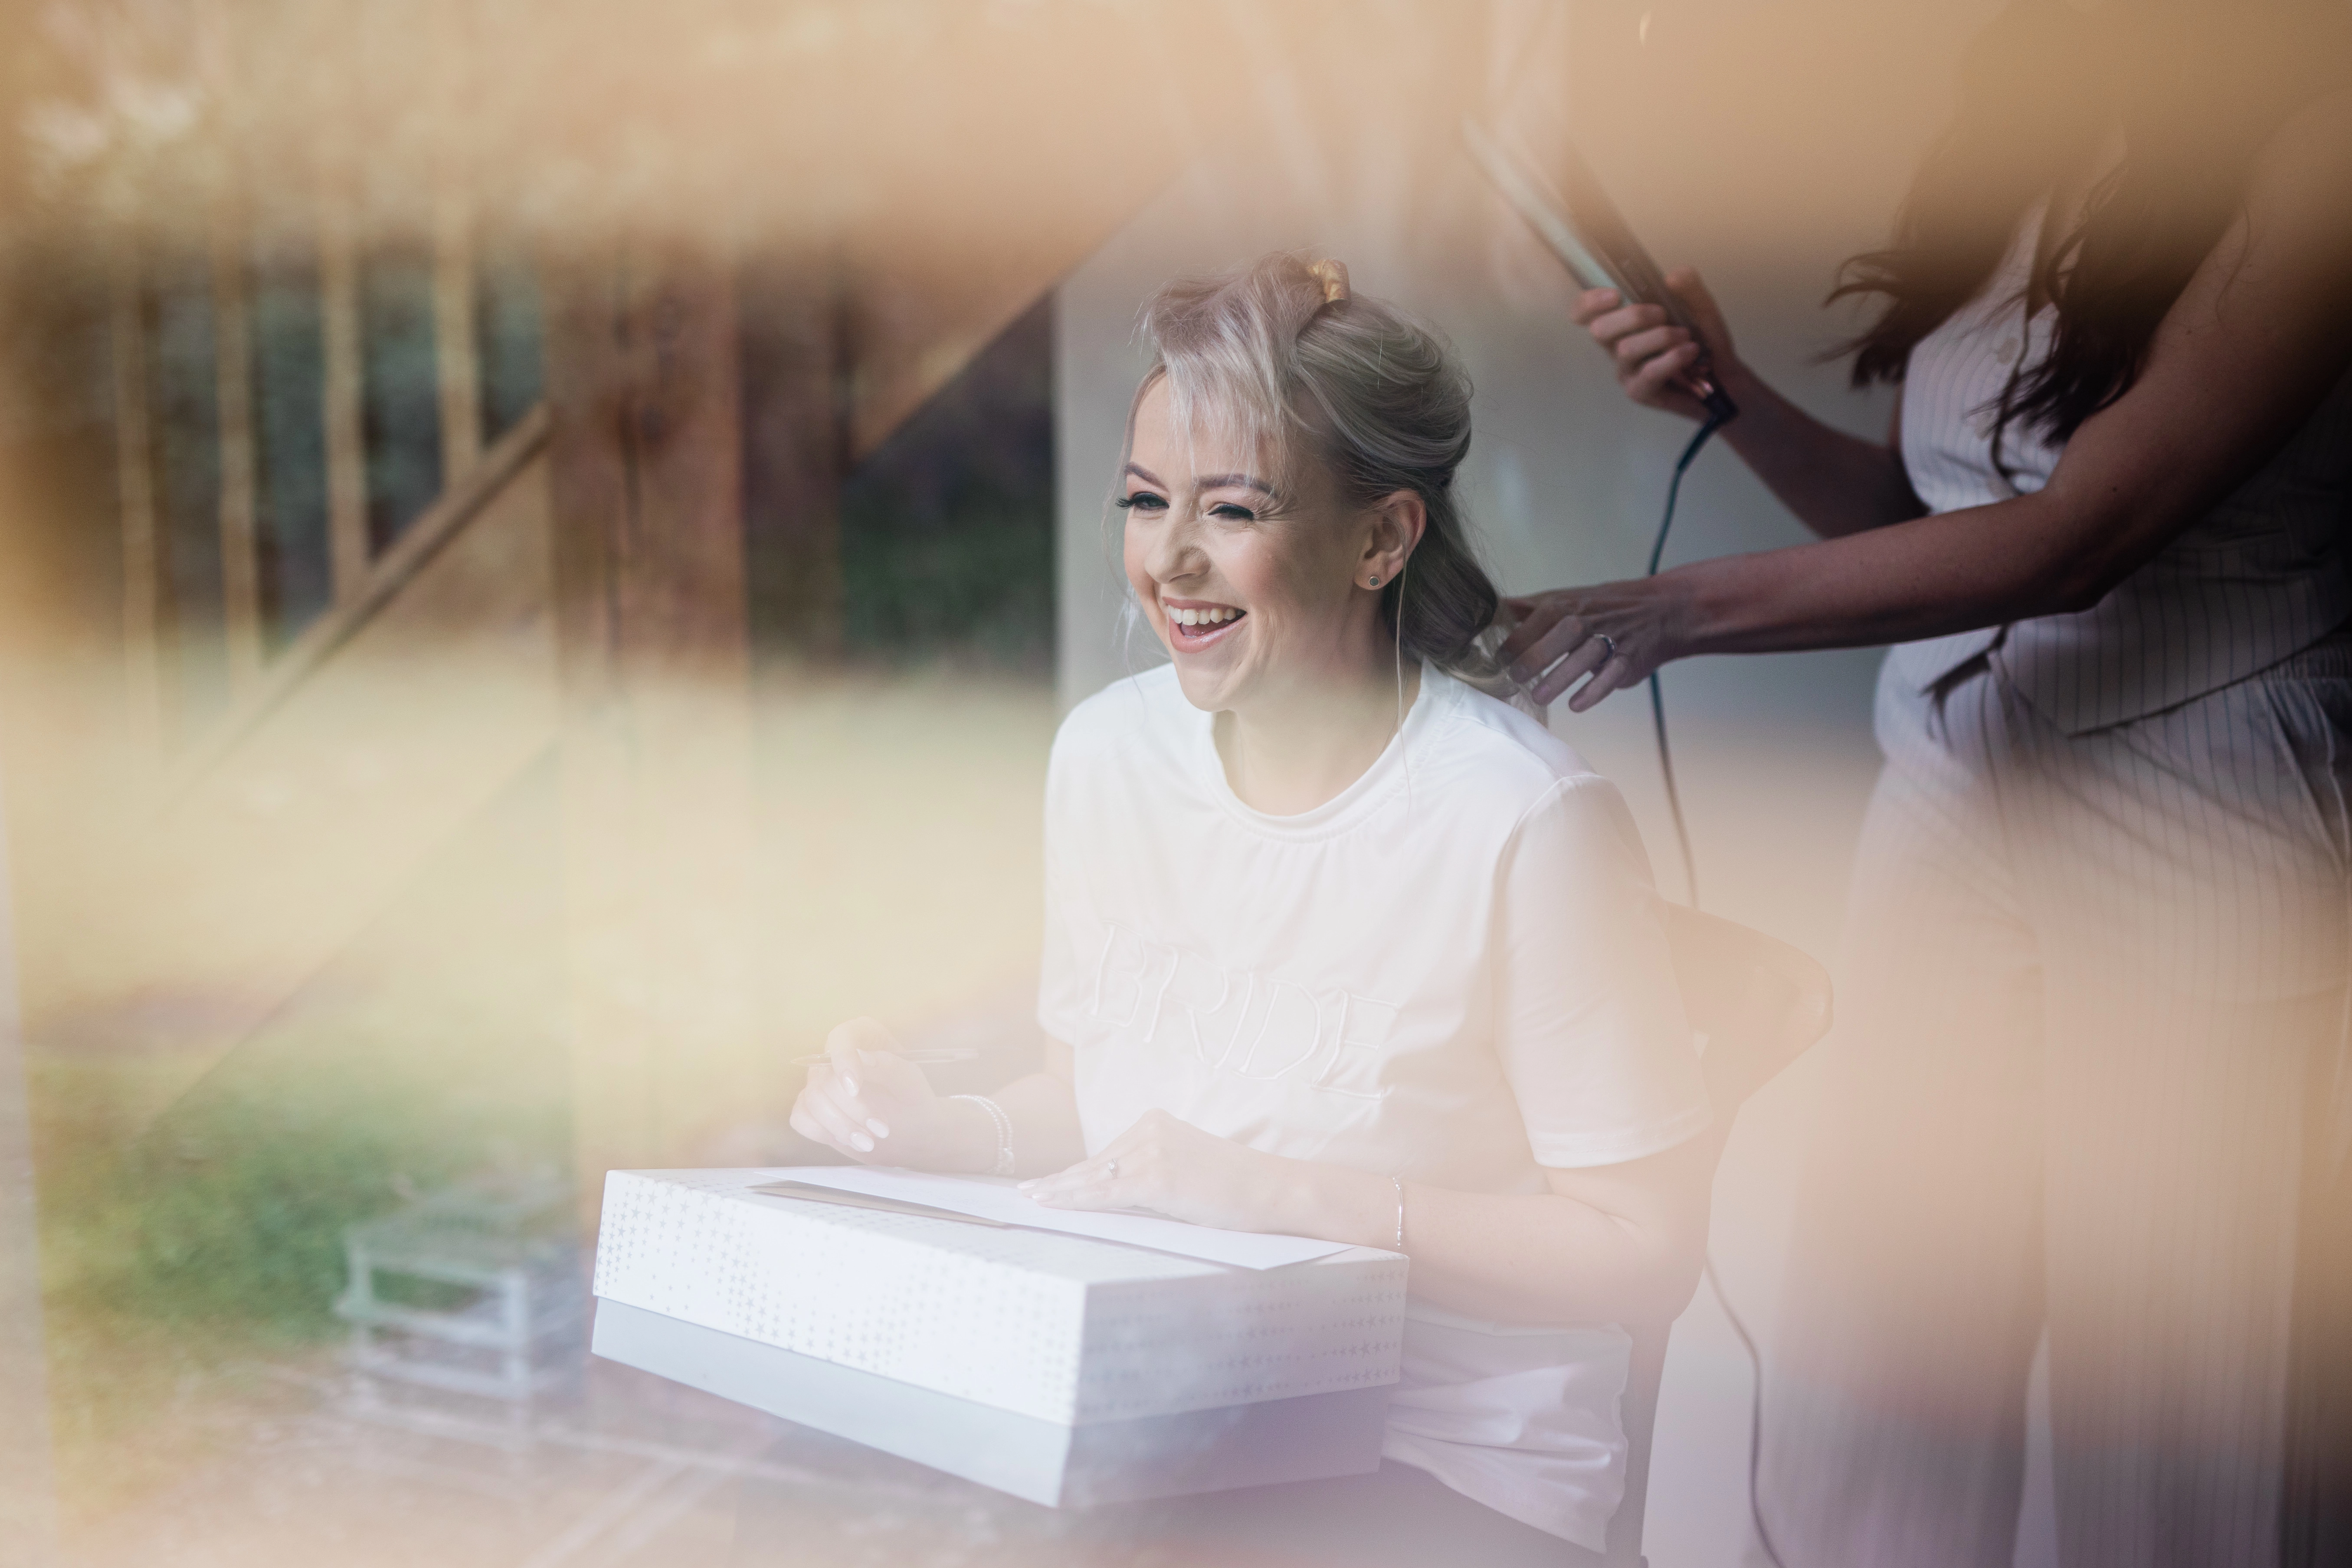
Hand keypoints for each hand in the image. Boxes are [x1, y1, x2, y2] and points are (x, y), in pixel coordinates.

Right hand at [789, 1017, 977, 1168]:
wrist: (912, 1133)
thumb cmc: (914, 1101)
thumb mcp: (912, 1083)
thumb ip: (891, 1067)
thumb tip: (863, 1058)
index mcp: (863, 1036)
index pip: (841, 1038)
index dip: (843, 1060)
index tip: (855, 1088)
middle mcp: (836, 1056)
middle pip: (825, 1077)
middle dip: (852, 1108)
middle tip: (882, 1129)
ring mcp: (821, 1082)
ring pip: (811, 1100)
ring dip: (841, 1126)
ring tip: (870, 1142)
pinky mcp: (812, 1109)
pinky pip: (801, 1118)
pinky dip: (826, 1133)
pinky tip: (853, 1141)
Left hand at [1019, 1109, 1284, 1232]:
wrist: (1273, 1190)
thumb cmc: (1236, 1187)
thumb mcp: (1186, 1168)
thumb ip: (1151, 1172)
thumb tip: (1113, 1192)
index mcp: (1156, 1122)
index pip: (1105, 1154)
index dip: (1073, 1172)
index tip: (1047, 1182)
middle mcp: (1150, 1129)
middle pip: (1094, 1163)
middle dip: (1058, 1181)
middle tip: (1026, 1192)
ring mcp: (1152, 1151)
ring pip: (1094, 1178)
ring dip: (1060, 1192)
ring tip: (1033, 1200)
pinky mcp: (1156, 1176)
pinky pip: (1106, 1194)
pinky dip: (1076, 1201)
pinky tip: (1055, 1206)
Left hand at [1500, 574, 1697, 709]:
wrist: (1658, 610)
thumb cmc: (1600, 608)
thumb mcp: (1564, 599)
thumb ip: (1527, 609)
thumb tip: (1489, 610)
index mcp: (1566, 605)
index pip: (1535, 621)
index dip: (1514, 642)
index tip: (1497, 662)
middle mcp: (1587, 620)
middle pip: (1559, 636)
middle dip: (1534, 658)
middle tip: (1514, 679)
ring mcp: (1610, 639)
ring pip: (1584, 657)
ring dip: (1560, 678)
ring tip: (1538, 697)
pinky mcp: (1629, 659)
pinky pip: (1612, 675)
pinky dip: (1594, 691)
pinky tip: (1576, 705)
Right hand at [1571, 267, 1742, 421]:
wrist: (1723, 378)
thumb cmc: (1703, 342)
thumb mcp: (1701, 308)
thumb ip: (1689, 288)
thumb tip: (1672, 276)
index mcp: (1622, 323)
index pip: (1585, 313)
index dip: (1588, 303)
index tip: (1614, 295)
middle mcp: (1617, 347)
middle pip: (1599, 330)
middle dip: (1632, 317)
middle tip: (1662, 314)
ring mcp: (1626, 371)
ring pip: (1625, 350)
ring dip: (1659, 337)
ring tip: (1685, 336)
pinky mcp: (1640, 392)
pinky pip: (1648, 373)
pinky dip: (1672, 358)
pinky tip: (1690, 351)